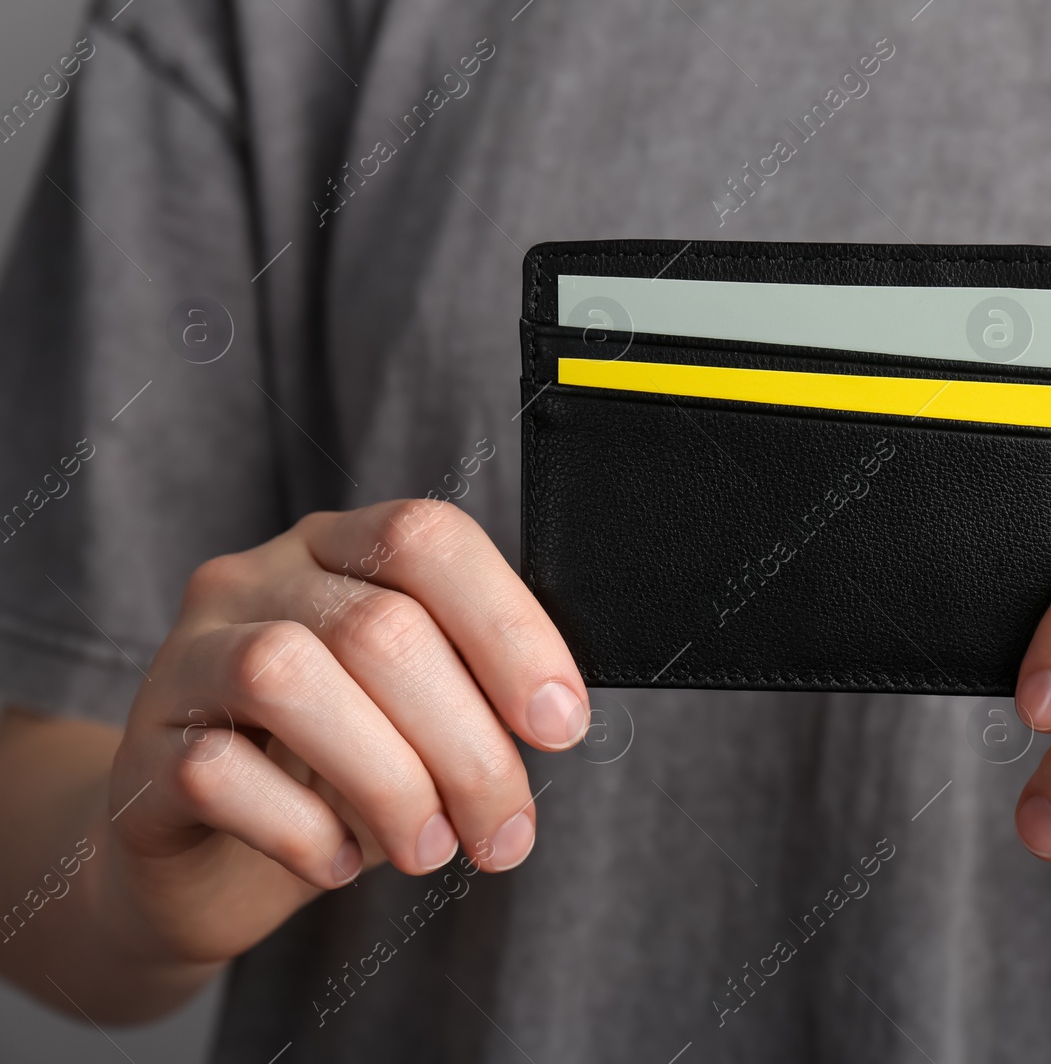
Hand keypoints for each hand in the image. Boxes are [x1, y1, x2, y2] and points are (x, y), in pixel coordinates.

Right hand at [96, 499, 587, 966]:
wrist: (206, 860)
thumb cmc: (339, 772)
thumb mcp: (421, 717)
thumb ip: (476, 693)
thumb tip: (553, 720)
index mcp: (340, 548)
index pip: (428, 538)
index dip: (509, 628)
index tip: (561, 726)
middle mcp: (256, 579)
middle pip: (380, 627)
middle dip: (468, 745)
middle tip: (504, 832)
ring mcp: (185, 658)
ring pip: (288, 675)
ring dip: (389, 779)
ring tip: (429, 850)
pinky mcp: (139, 754)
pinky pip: (215, 771)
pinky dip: (298, 828)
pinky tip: (337, 862)